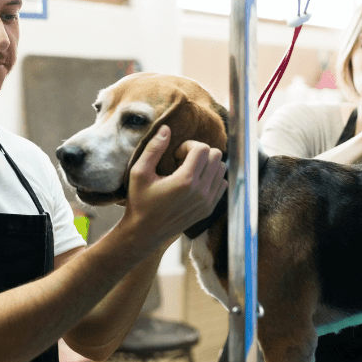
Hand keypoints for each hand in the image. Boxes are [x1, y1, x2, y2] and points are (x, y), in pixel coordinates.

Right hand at [123, 126, 227, 249]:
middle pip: (216, 155)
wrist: (145, 233)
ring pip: (221, 169)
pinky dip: (211, 178)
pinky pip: (222, 184)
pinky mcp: (209, 209)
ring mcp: (207, 202)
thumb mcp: (139, 172)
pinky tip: (194, 182)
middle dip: (199, 152)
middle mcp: (200, 192)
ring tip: (188, 171)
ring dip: (207, 164)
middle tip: (182, 161)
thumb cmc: (140, 202)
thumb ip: (154, 148)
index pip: (203, 148)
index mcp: (185, 181)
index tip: (175, 155)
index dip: (188, 145)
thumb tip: (166, 128)